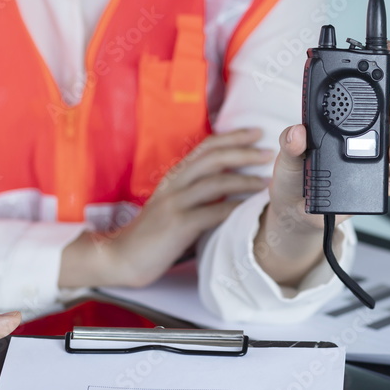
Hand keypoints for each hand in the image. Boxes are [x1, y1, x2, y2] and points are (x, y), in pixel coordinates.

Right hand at [60, 128, 273, 287]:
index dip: (232, 137)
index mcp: (174, 177)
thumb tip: (230, 190)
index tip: (256, 132)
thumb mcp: (174, 207)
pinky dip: (235, 208)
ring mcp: (175, 203)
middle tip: (269, 151)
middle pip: (213, 158)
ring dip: (245, 180)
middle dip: (244, 152)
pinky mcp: (178, 224)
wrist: (120, 257)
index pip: (205, 148)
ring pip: (216, 182)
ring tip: (267, 180)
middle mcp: (174, 184)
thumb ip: (197, 195)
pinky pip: (213, 212)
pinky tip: (251, 208)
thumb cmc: (152, 235)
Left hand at [255, 41, 389, 285]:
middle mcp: (366, 128)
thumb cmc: (293, 176)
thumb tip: (296, 132)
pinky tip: (387, 183)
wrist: (297, 214)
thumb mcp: (285, 157)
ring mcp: (377, 153)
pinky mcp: (380, 181)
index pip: (368, 79)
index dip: (384, 60)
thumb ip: (288, 143)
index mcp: (344, 112)